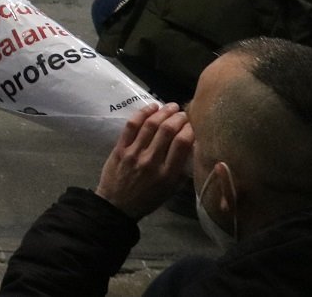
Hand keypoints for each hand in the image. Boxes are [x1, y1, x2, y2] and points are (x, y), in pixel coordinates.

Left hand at [94, 104, 193, 219]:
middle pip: (167, 130)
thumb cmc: (148, 198)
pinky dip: (142, 113)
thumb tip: (192, 147)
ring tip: (171, 106)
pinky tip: (152, 107)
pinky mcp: (120, 148)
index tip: (194, 124)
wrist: (117, 204)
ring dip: (163, 112)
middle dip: (178, 117)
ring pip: (150, 125)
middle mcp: (151, 161)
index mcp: (168, 174)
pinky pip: (131, 126)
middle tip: (183, 112)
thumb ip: (181, 170)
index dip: (190, 129)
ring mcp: (134, 153)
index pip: (182, 144)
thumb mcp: (171, 190)